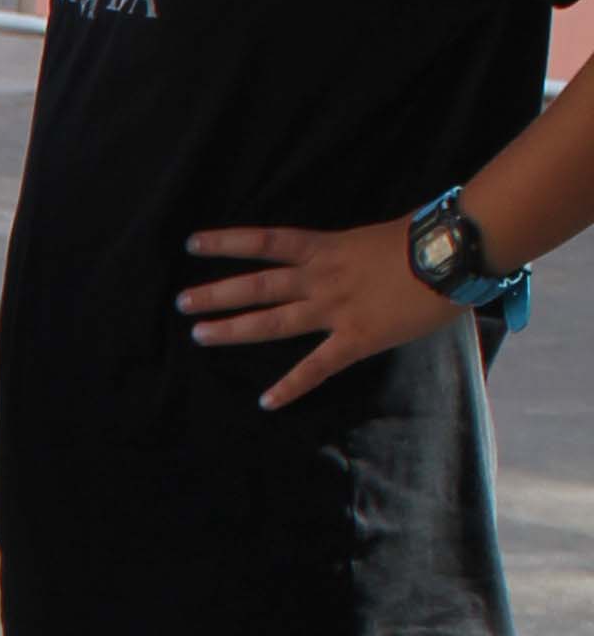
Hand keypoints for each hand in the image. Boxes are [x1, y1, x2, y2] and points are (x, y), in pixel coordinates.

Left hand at [178, 220, 433, 408]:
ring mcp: (335, 309)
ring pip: (273, 321)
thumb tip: (354, 253)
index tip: (194, 243)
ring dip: (234, 328)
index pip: (266, 241)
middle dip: (217, 294)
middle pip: (258, 286)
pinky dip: (290, 386)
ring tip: (199, 336)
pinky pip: (316, 367)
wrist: (452, 253)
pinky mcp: (356, 339)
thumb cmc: (426, 237)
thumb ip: (354, 249)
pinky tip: (265, 401)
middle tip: (182, 303)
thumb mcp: (380, 234)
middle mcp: (321, 278)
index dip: (228, 242)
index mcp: (326, 247)